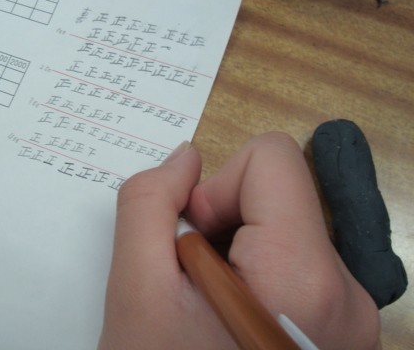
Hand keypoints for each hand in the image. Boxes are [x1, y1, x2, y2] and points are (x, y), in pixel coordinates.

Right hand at [98, 132, 380, 349]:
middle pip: (281, 195)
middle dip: (224, 224)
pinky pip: (297, 266)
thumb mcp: (136, 293)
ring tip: (210, 309)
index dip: (218, 186)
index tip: (192, 241)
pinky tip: (232, 322)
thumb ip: (148, 204)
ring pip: (285, 230)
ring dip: (237, 254)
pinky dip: (257, 278)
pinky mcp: (346, 332)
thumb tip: (186, 158)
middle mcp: (348, 293)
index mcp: (304, 274)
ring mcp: (353, 317)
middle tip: (193, 282)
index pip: (274, 157)